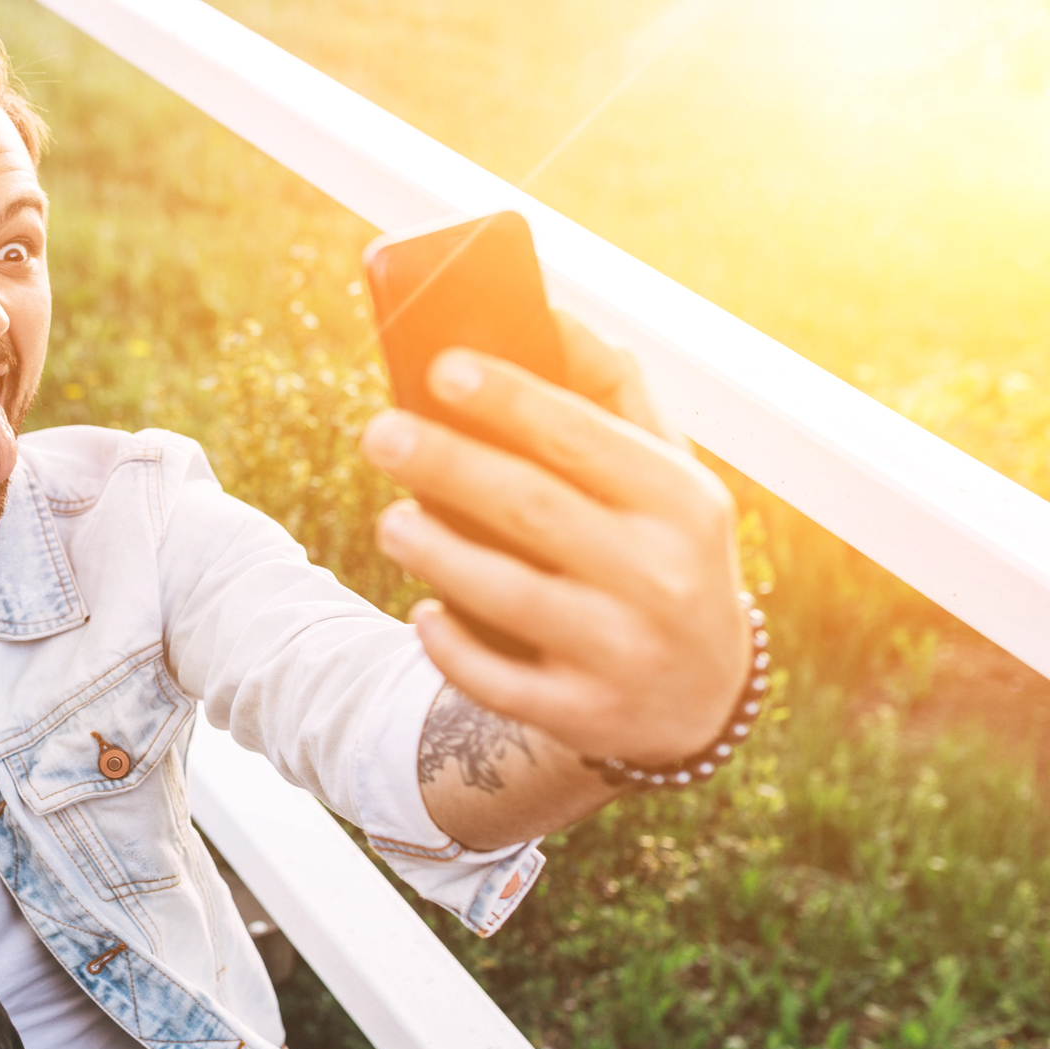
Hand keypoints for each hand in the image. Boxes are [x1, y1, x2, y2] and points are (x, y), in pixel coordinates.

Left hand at [361, 313, 749, 767]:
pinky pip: (498, 680)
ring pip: (508, 596)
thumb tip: (545, 303)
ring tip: (390, 521)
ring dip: (435, 553)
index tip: (441, 366)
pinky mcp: (583, 714)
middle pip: (533, 508)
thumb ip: (612, 392)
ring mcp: (623, 651)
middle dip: (447, 464)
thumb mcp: (664, 476)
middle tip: (378, 433)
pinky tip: (424, 612)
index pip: (583, 436)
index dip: (508, 399)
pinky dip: (450, 646)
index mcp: (680, 499)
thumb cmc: (660, 550)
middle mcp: (660, 575)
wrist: (701, 695)